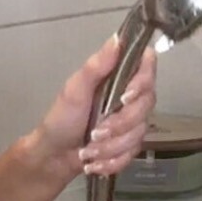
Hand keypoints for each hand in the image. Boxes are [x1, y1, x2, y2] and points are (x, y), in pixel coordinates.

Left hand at [16, 35, 156, 186]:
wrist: (53, 156)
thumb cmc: (61, 119)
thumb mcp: (75, 89)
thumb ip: (97, 65)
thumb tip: (118, 38)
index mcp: (118, 78)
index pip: (148, 69)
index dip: (143, 83)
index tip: (125, 96)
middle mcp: (130, 97)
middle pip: (146, 105)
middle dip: (120, 124)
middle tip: (95, 132)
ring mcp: (132, 122)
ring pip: (139, 133)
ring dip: (111, 147)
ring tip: (88, 150)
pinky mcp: (129, 144)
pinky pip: (133, 153)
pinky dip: (112, 161)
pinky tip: (94, 162)